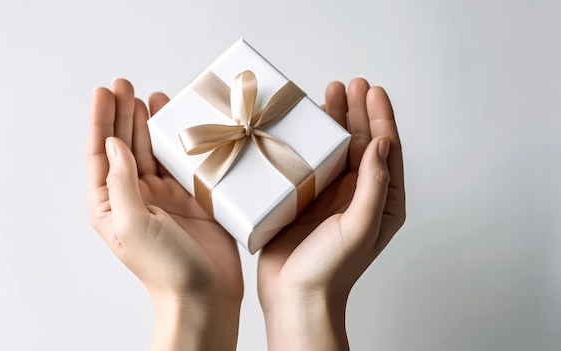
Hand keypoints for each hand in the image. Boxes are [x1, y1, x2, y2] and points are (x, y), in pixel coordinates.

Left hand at [86, 79, 242, 349]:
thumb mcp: (133, 226)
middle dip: (125, 114)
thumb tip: (114, 144)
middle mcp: (136, 196)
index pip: (101, 155)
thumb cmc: (165, 269)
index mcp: (111, 205)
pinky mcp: (192, 197)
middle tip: (127, 84)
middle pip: (126, 146)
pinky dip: (181, 141)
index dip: (102, 121)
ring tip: (150, 96)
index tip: (105, 92)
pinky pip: (183, 162)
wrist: (205, 295)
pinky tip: (180, 123)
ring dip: (151, 124)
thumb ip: (122, 183)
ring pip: (154, 151)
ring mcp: (165, 196)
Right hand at [257, 78, 405, 349]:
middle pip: (360, 144)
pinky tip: (302, 126)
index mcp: (381, 202)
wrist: (295, 297)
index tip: (373, 91)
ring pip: (335, 149)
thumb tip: (382, 142)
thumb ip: (374, 184)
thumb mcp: (360, 226)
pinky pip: (309, 162)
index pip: (385, 151)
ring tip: (328, 93)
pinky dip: (308, 142)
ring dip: (333, 122)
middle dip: (357, 112)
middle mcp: (358, 195)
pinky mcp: (305, 199)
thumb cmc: (331, 270)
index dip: (381, 118)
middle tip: (351, 84)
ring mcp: (331, 196)